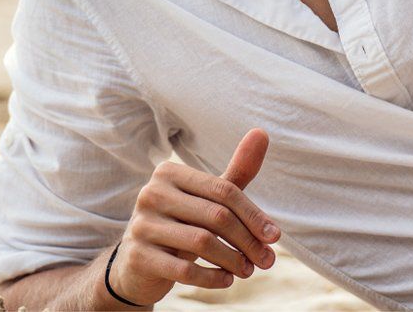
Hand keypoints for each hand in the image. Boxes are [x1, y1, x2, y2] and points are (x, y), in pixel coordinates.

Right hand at [110, 128, 280, 304]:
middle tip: (267, 261)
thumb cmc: (182, 224)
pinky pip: (184, 269)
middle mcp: (151, 193)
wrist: (138, 263)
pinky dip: (211, 278)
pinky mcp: (138, 256)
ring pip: (202, 242)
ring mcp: (141, 224)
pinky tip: (225, 280)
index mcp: (169, 173)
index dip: (254, 215)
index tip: (275, 237)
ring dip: (233, 260)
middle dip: (248, 241)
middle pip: (216, 216)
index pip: (224, 191)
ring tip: (247, 271)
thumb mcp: (208, 200)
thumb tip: (262, 133)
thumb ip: (236, 172)